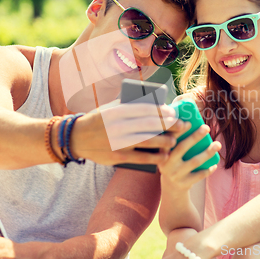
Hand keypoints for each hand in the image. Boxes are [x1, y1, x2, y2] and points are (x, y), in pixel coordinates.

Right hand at [71, 103, 186, 165]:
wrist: (76, 137)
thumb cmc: (98, 119)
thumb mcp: (110, 107)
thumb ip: (129, 104)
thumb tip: (154, 103)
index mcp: (119, 111)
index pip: (147, 110)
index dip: (164, 112)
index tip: (174, 113)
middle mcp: (119, 126)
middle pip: (152, 125)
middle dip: (171, 126)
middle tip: (183, 126)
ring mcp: (119, 142)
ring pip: (150, 142)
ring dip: (166, 142)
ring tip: (174, 141)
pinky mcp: (118, 156)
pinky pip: (142, 157)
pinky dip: (155, 157)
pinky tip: (164, 156)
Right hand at [158, 124, 220, 191]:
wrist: (171, 188)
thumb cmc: (174, 163)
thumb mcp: (170, 153)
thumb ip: (176, 141)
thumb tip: (191, 123)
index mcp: (162, 153)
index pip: (168, 139)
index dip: (177, 131)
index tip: (189, 123)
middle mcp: (166, 163)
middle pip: (182, 148)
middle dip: (195, 137)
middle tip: (206, 128)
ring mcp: (175, 175)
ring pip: (194, 162)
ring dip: (207, 152)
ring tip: (217, 144)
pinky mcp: (184, 184)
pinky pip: (199, 175)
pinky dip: (208, 169)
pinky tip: (214, 164)